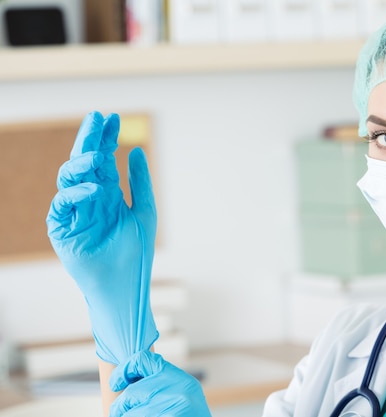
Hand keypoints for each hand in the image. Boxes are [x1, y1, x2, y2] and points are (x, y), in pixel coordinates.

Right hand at [46, 111, 157, 364]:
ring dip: (81, 163)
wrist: (126, 285)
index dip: (107, 138)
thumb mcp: (144, 211)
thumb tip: (136, 150)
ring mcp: (74, 213)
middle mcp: (89, 200)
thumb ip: (140, 182)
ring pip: (69, 179)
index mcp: (109, 195)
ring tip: (96, 154)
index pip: (104, 160)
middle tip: (96, 118)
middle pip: (85, 163)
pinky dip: (76, 193)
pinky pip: (62, 205)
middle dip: (90, 140)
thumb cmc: (137, 252)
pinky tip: (95, 187)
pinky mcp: (62, 229)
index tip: (112, 117)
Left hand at [109, 351, 211, 416]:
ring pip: (131, 413)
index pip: (142, 359)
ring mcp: (173, 406)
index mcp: (178, 377)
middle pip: (131, 393)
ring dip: (127, 416)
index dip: (124, 369)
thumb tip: (126, 384)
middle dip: (120, 407)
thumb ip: (160, 385)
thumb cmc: (189, 416)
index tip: (116, 383)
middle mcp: (177, 388)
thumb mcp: (181, 395)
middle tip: (117, 413)